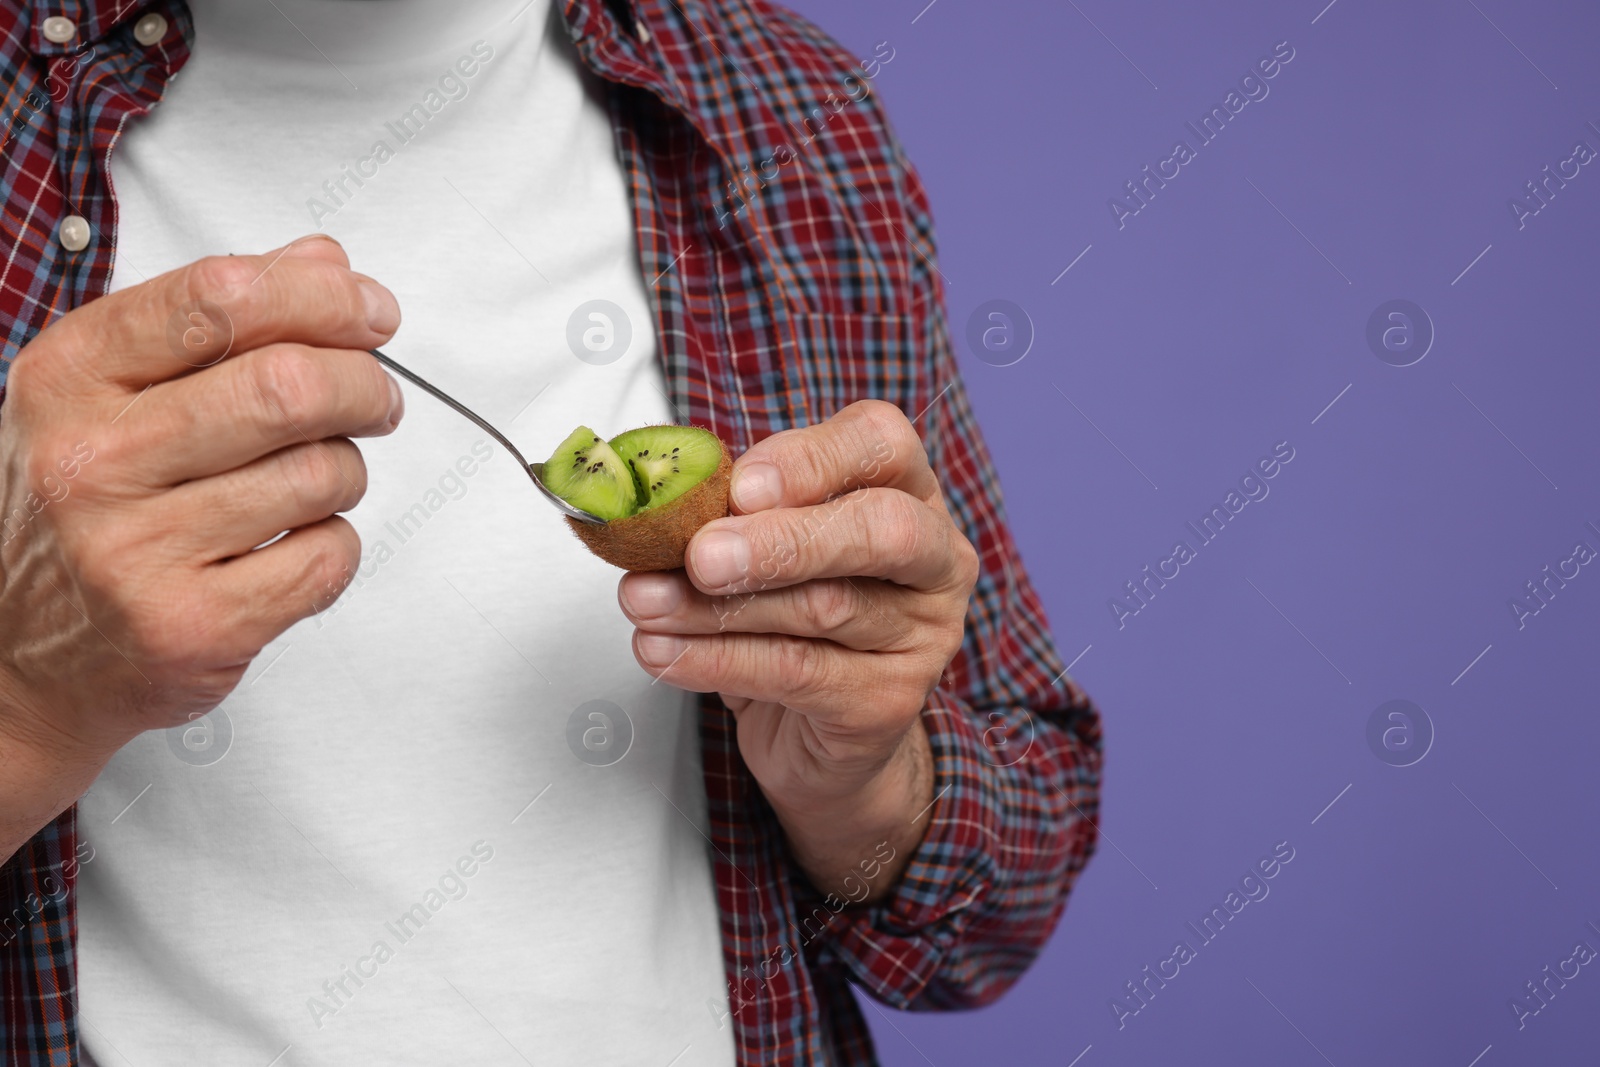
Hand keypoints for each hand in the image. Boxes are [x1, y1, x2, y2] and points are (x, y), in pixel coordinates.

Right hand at [0, 236, 401, 858]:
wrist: (19, 656)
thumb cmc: (84, 511)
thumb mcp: (112, 392)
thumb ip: (218, 320)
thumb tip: (324, 262)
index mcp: (69, 379)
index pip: (219, 298)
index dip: (323, 297)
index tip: (372, 312)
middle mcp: (91, 461)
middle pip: (287, 386)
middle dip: (363, 385)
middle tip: (374, 399)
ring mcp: (137, 551)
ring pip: (321, 473)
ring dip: (347, 470)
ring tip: (314, 480)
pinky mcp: (193, 625)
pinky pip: (327, 557)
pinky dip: (335, 543)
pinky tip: (292, 543)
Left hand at [618, 400, 978, 899]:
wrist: (818, 732)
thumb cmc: (795, 619)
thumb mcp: (766, 547)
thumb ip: (736, 515)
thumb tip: (664, 502)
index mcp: (909, 491)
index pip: (882, 444)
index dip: (810, 458)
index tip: (738, 486)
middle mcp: (935, 558)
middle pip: (879, 530)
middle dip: (780, 540)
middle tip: (701, 556)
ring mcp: (922, 634)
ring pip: (823, 607)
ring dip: (716, 606)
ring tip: (646, 602)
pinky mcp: (889, 701)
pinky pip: (797, 674)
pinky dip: (716, 661)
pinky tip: (665, 652)